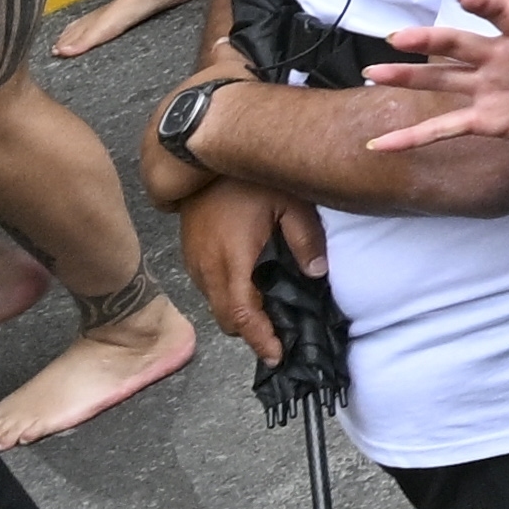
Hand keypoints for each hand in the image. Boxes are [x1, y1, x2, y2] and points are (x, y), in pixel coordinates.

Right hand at [177, 178, 325, 360]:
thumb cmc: (247, 176)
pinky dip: (229, 295)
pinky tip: (251, 284)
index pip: (242, 317)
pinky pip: (209, 286)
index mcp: (232, 262)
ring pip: (216, 304)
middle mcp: (207, 268)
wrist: (199, 153)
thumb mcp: (289, 202)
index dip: (260, 340)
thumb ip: (305, 239)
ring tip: (270, 314)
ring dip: (239, 314)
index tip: (277, 356)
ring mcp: (194, 261)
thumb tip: (318, 272)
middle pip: (226, 318)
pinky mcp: (191, 252)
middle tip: (280, 336)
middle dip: (252, 332)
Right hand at [368, 0, 508, 150]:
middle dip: (429, 40)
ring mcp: (488, 88)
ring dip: (408, 77)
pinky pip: (445, 127)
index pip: (503, 12)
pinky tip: (381, 145)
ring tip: (372, 73)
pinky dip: (414, 137)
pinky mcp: (486, 119)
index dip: (487, 5)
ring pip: (442, 81)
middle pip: (459, 45)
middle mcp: (499, 56)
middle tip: (396, 37)